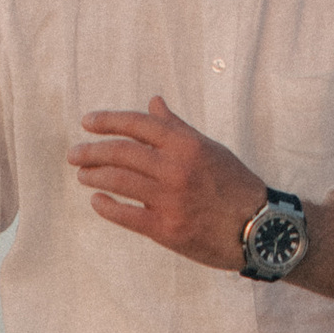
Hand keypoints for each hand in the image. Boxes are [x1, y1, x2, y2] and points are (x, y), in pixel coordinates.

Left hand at [68, 98, 269, 272]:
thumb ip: (177, 127)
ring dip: (94, 176)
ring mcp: (170, 200)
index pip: (138, 124)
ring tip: (82, 175)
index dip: (108, 121)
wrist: (259, 229)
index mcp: (187, 145)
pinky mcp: (167, 229)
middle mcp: (177, 169)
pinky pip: (126, 215)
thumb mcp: (210, 149)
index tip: (87, 122)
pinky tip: (96, 200)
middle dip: (92, 151)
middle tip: (74, 153)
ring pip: (119, 182)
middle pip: (122, 153)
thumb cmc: (235, 185)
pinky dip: (106, 206)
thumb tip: (153, 102)